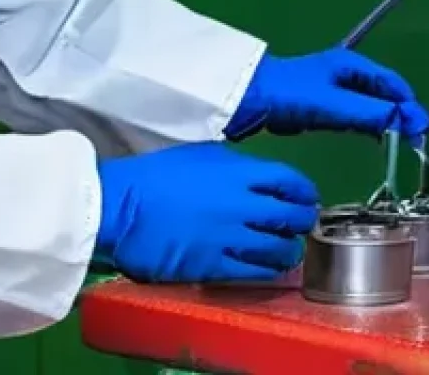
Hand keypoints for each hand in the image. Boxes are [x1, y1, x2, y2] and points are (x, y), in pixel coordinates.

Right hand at [95, 142, 318, 283]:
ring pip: (280, 249)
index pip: (289, 180)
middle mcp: (243, 204)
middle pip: (291, 215)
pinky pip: (255, 272)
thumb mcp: (200, 155)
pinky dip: (268, 270)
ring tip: (288, 250)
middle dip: (302, 221)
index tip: (307, 196)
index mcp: (238, 172)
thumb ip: (232, 167)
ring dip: (289, 249)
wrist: (121, 206)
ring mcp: (231, 238)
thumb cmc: (155, 175)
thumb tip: (252, 178)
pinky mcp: (216, 266)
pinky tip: (268, 268)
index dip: (304, 191)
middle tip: (300, 224)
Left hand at [227, 48, 428, 139]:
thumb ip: (370, 114)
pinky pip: (353, 114)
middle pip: (384, 93)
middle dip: (401, 113)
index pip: (393, 83)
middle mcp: (345, 72)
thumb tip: (408, 122)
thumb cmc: (290, 95)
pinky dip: (368, 124)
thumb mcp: (333, 105)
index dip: (410, 105)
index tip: (422, 130)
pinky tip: (372, 139)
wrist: (249, 98)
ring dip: (385, 120)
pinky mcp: (321, 104)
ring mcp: (333, 88)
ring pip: (369, 104)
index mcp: (351, 64)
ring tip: (400, 142)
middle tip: (415, 140)